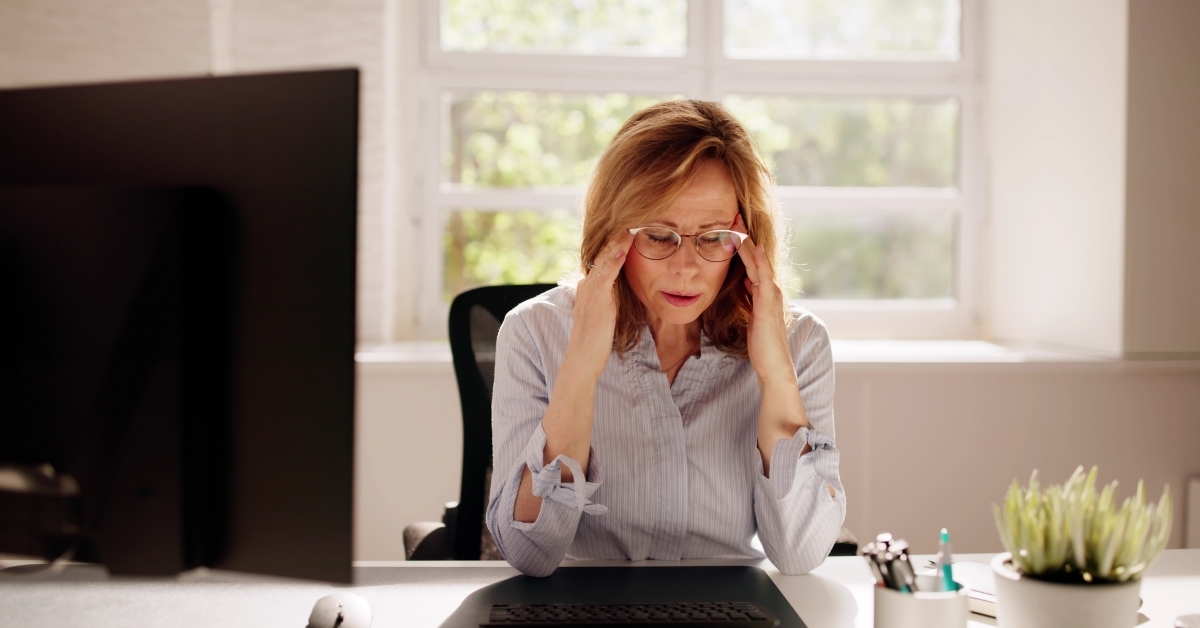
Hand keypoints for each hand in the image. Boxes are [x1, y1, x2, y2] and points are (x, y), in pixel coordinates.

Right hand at [565, 230, 634, 379]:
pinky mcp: (597, 298)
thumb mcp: (605, 316)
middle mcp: (587, 284)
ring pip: (604, 258)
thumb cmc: (596, 343)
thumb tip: (620, 296)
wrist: (582, 360)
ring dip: (617, 239)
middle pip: (602, 253)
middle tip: (630, 215)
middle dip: (616, 235)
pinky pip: (607, 272)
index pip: (603, 259)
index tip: (629, 226)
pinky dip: (615, 257)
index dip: (615, 243)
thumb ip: (611, 302)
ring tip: (630, 221)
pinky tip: (625, 244)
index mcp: (589, 287)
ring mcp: (590, 290)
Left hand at [734, 214, 792, 383]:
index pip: (752, 260)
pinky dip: (758, 261)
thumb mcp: (751, 312)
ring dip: (748, 241)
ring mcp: (771, 294)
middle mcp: (770, 287)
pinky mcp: (767, 303)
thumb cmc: (761, 342)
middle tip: (733, 212)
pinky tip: (753, 247)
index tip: (729, 224)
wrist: (773, 365)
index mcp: (764, 289)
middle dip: (744, 234)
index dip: (741, 242)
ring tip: (737, 222)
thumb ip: (749, 295)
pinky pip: (762, 277)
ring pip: (758, 261)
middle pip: (756, 255)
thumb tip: (744, 279)